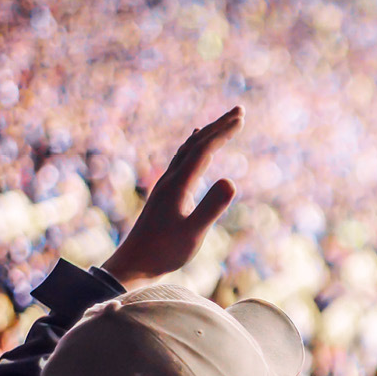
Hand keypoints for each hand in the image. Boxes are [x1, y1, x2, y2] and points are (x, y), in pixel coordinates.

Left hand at [101, 107, 241, 286]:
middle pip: (195, 144)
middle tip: (239, 111)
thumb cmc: (165, 252)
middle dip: (218, 126)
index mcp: (178, 184)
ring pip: (188, 150)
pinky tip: (195, 146)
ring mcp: (166, 185)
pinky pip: (182, 161)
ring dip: (207, 135)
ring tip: (222, 123)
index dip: (223, 133)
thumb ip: (212, 206)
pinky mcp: (166, 194)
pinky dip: (194, 147)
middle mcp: (171, 179)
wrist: (135, 264)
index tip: (241, 119)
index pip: (204, 150)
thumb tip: (232, 181)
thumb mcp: (194, 232)